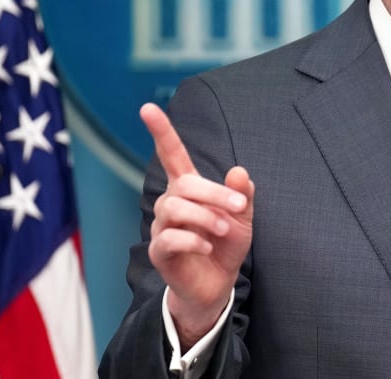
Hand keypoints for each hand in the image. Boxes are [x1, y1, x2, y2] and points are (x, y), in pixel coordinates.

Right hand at [140, 102, 254, 349]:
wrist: (217, 283)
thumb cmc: (225, 244)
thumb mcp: (242, 217)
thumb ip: (242, 194)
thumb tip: (240, 171)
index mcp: (188, 188)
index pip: (172, 154)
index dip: (161, 131)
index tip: (147, 107)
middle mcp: (170, 203)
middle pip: (184, 185)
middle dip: (214, 194)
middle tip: (240, 208)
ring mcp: (161, 226)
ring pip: (174, 209)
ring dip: (204, 216)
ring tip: (222, 230)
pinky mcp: (159, 251)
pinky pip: (168, 238)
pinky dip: (192, 240)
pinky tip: (207, 247)